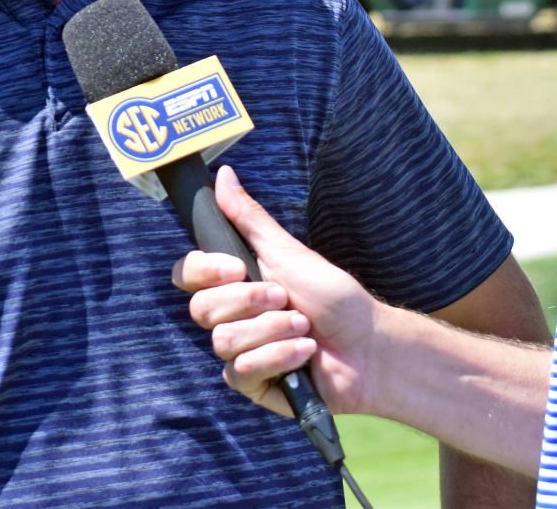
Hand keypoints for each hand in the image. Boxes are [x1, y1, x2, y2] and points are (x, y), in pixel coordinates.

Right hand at [171, 165, 383, 416]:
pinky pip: (241, 371)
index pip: (188, 274)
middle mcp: (232, 316)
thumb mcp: (288, 252)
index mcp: (235, 282)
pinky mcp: (253, 383)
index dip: (204, 271)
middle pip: (201, 309)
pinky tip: (303, 356)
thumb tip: (224, 173)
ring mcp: (240, 351)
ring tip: (304, 328)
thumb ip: (248, 217)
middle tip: (285, 298)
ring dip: (271, 330)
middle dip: (250, 301)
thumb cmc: (333, 296)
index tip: (237, 267)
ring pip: (222, 340)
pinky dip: (278, 357)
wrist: (369, 347)